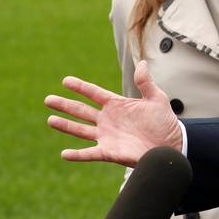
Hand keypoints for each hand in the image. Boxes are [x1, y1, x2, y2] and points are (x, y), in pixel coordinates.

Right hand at [45, 61, 181, 166]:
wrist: (170, 144)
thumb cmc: (164, 121)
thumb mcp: (156, 98)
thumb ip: (146, 82)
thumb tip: (142, 63)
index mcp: (117, 104)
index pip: (94, 93)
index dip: (80, 87)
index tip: (65, 81)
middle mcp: (108, 119)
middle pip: (81, 110)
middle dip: (65, 105)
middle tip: (48, 99)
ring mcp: (106, 136)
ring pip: (80, 130)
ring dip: (65, 125)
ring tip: (50, 119)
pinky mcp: (109, 152)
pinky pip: (89, 153)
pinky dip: (77, 155)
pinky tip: (64, 154)